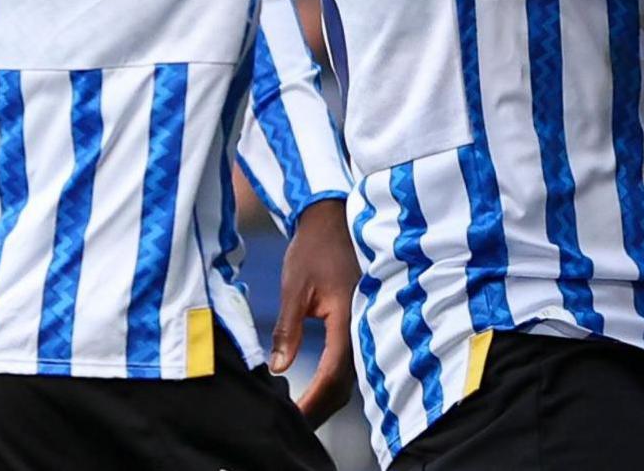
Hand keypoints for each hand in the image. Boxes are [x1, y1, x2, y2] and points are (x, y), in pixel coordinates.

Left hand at [269, 199, 357, 426]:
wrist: (334, 219)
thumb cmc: (313, 248)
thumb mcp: (294, 288)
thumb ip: (286, 330)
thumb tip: (278, 368)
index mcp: (348, 317)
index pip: (333, 373)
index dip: (313, 400)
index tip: (293, 416)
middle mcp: (363, 325)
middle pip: (345, 383)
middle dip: (320, 407)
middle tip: (294, 423)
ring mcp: (365, 325)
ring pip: (350, 376)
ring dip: (328, 397)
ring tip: (302, 411)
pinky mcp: (361, 322)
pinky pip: (351, 362)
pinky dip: (334, 381)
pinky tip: (317, 387)